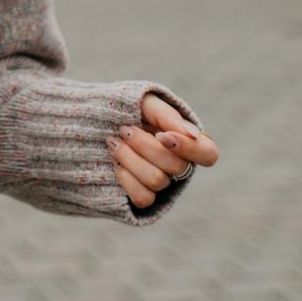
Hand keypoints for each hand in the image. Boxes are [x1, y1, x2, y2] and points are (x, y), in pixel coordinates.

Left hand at [105, 92, 218, 210]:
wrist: (93, 123)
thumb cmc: (125, 110)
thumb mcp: (144, 102)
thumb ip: (166, 114)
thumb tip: (192, 134)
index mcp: (185, 141)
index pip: (208, 154)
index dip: (189, 148)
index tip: (161, 135)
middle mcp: (177, 164)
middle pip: (177, 167)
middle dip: (145, 145)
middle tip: (124, 129)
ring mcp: (161, 182)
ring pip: (157, 181)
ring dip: (130, 158)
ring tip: (114, 142)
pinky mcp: (143, 196)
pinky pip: (143, 198)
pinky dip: (126, 179)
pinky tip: (115, 163)